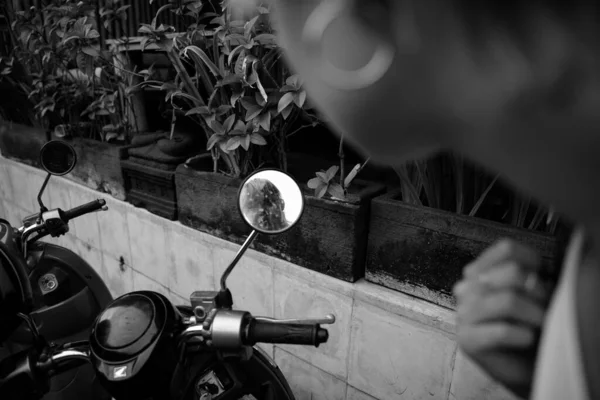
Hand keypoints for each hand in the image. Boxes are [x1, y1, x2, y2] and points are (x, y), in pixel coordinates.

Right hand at [453, 239, 552, 398]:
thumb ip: (531, 278)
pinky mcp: (466, 339)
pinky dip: (523, 335)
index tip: (539, 279)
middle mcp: (466, 288)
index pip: (506, 249)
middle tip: (543, 309)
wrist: (525, 366)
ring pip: (507, 301)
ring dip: (534, 315)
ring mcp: (463, 313)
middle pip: (511, 272)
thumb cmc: (530, 326)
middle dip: (537, 292)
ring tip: (539, 326)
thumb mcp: (535, 294)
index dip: (531, 261)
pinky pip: (501, 331)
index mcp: (481, 272)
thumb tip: (530, 279)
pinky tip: (526, 339)